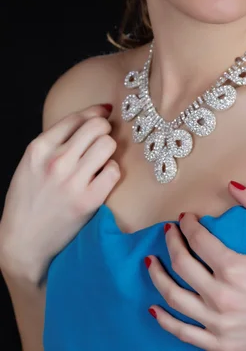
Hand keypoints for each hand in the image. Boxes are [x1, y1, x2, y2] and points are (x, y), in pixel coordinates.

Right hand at [0, 104, 120, 285]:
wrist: (22, 243)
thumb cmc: (29, 200)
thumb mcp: (32, 163)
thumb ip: (56, 141)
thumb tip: (93, 115)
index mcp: (39, 148)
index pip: (77, 117)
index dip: (96, 112)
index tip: (105, 112)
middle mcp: (56, 161)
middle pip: (97, 126)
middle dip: (104, 129)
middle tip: (102, 140)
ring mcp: (72, 181)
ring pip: (108, 144)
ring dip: (109, 150)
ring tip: (101, 160)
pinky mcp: (88, 200)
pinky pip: (114, 171)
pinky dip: (112, 172)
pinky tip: (103, 178)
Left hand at [145, 181, 245, 350]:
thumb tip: (232, 185)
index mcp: (236, 270)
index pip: (198, 240)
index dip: (188, 225)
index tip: (185, 217)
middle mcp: (222, 299)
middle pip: (182, 266)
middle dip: (171, 243)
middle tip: (169, 232)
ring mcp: (219, 326)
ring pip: (174, 299)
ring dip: (159, 277)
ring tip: (152, 262)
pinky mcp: (222, 346)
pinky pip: (183, 333)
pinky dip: (165, 320)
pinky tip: (154, 307)